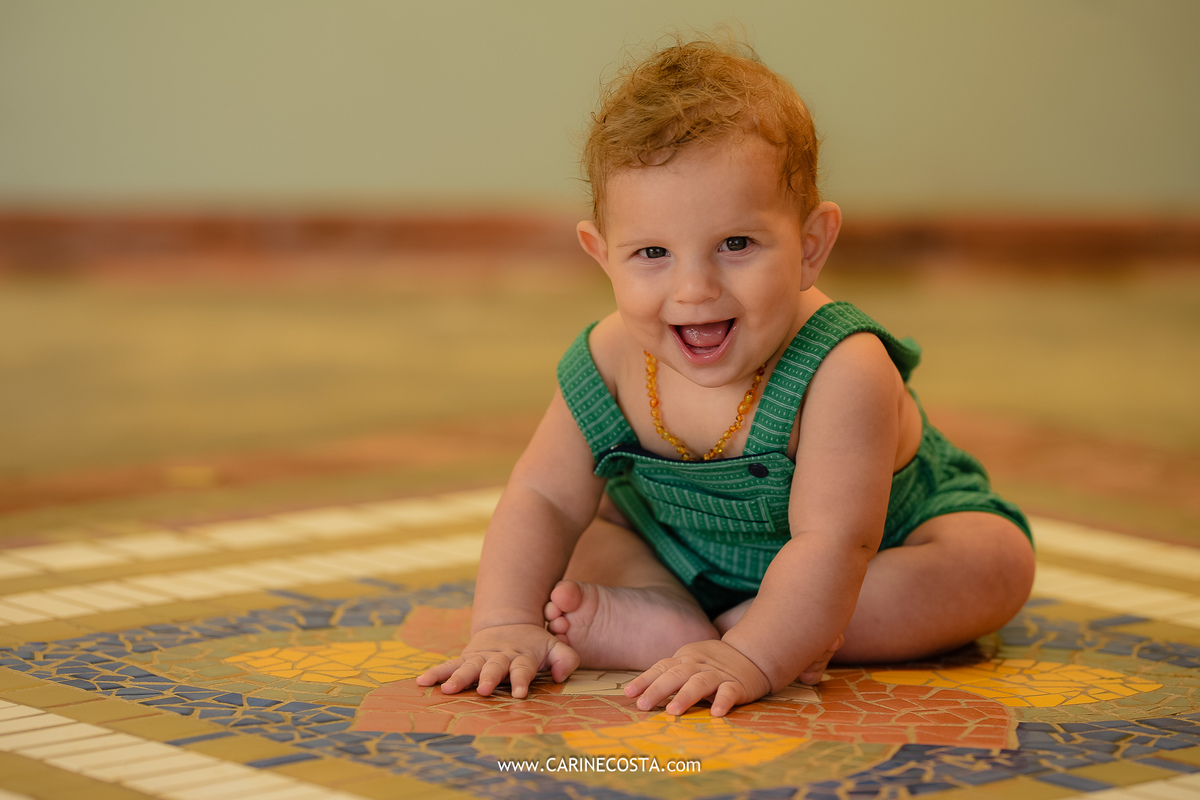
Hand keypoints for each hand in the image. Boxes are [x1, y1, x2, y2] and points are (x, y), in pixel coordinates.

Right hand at [416, 623, 578, 698]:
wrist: (510, 624)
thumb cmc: (535, 645)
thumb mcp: (555, 646)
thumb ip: (565, 659)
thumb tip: (561, 675)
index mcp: (522, 656)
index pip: (523, 669)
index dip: (522, 680)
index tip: (520, 693)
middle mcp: (499, 656)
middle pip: (494, 667)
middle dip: (489, 678)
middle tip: (485, 690)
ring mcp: (481, 657)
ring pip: (469, 666)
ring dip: (459, 677)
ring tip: (447, 689)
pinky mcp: (466, 658)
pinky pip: (449, 665)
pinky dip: (436, 672)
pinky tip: (421, 682)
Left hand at [623, 639, 770, 716]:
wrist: (751, 655)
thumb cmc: (712, 664)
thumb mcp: (688, 663)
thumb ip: (668, 675)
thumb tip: (636, 693)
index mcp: (684, 659)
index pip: (661, 668)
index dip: (644, 680)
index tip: (628, 693)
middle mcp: (698, 665)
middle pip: (676, 675)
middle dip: (658, 689)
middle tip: (643, 705)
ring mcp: (718, 674)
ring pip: (700, 683)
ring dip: (685, 696)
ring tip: (672, 712)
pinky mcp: (737, 685)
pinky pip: (729, 692)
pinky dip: (722, 701)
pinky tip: (716, 713)